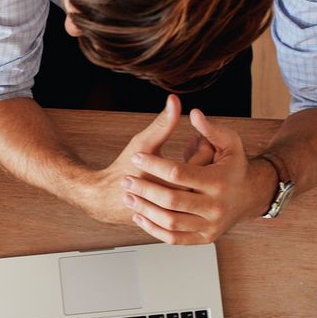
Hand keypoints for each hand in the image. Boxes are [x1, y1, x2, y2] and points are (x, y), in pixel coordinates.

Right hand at [80, 95, 214, 223]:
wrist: (107, 200)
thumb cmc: (124, 168)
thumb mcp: (143, 143)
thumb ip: (162, 123)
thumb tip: (175, 100)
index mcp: (178, 182)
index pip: (205, 156)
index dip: (202, 142)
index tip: (194, 137)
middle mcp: (184, 201)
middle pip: (209, 172)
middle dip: (203, 155)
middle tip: (194, 146)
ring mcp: (182, 212)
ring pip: (204, 187)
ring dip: (200, 171)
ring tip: (189, 160)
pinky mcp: (179, 218)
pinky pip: (195, 199)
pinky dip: (192, 184)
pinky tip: (182, 178)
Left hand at [122, 109, 276, 244]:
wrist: (249, 198)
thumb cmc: (234, 168)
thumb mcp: (229, 143)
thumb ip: (210, 129)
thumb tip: (193, 113)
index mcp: (219, 182)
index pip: (178, 172)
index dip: (154, 164)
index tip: (137, 157)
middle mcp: (216, 207)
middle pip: (171, 199)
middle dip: (145, 190)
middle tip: (127, 181)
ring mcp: (210, 225)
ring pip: (170, 222)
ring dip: (145, 210)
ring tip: (129, 197)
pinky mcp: (204, 238)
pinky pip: (174, 238)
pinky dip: (154, 229)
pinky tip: (140, 216)